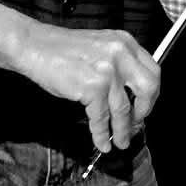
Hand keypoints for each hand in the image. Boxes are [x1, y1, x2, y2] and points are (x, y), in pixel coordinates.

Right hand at [15, 24, 161, 151]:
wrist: (33, 46)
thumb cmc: (62, 50)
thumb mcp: (101, 47)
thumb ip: (120, 64)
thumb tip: (133, 96)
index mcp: (125, 43)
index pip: (153, 71)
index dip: (151, 94)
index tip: (145, 106)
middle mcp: (121, 54)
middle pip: (149, 88)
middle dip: (145, 111)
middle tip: (137, 123)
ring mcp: (108, 71)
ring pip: (124, 110)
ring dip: (122, 131)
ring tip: (120, 142)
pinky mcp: (92, 87)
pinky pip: (101, 118)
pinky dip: (101, 134)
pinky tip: (101, 142)